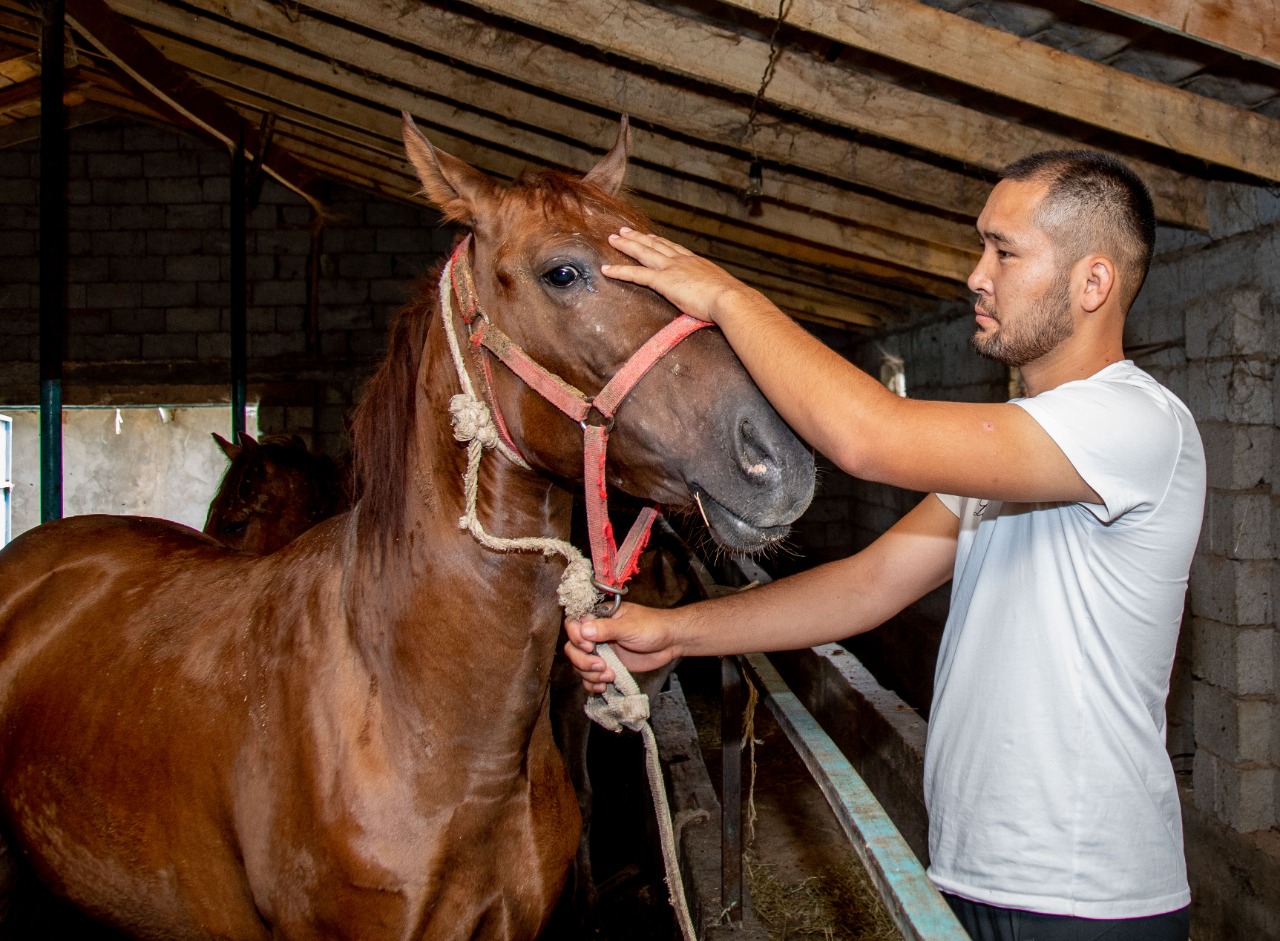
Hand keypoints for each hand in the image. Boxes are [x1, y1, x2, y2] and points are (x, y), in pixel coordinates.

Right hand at [564, 602, 679, 693]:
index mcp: (598, 617)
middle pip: (573, 648)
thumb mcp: (629, 626)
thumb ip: (606, 629)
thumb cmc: (652, 627)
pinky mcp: (607, 666)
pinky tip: (604, 686)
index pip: (573, 625)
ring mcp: (601, 652)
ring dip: (590, 675)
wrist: (670, 642)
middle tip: (602, 666)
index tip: (590, 647)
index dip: (576, 637)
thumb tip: (583, 630)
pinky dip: (593, 684)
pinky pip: (591, 677)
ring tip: (610, 676)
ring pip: (580, 665)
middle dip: (583, 661)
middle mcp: (595, 634)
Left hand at [601, 228, 756, 323]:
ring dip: (626, 245)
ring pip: (643, 252)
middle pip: (655, 245)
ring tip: (613, 239)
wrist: (730, 298)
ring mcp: (671, 268)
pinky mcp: (663, 281)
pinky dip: (619, 270)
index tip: (650, 236)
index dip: (659, 241)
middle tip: (624, 231)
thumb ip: (712, 291)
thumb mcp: (721, 290)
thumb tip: (716, 299)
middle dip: (638, 237)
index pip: (673, 248)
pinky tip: (606, 269)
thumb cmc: (730, 300)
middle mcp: (681, 260)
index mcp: (695, 262)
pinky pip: (636, 274)